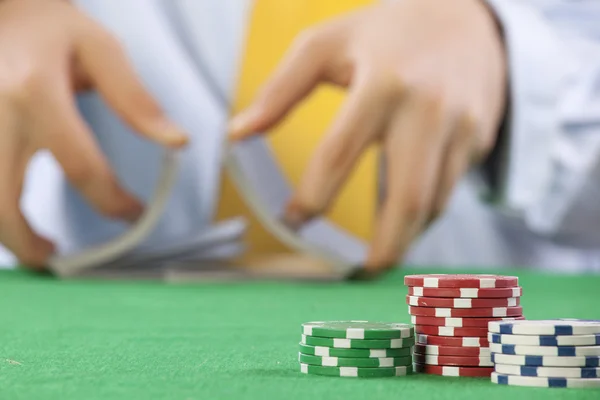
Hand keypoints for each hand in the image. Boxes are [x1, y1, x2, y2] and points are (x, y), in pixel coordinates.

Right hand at [0, 0, 187, 267]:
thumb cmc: (50, 25)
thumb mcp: (99, 49)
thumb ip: (136, 99)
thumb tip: (177, 142)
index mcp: (36, 93)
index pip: (81, 166)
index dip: (112, 200)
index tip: (133, 214)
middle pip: (3, 200)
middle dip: (26, 242)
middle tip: (55, 258)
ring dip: (4, 233)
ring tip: (36, 247)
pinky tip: (11, 215)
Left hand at [228, 0, 506, 273]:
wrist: (465, 16)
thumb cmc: (384, 33)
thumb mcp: (327, 44)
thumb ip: (280, 89)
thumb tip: (236, 133)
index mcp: (381, 83)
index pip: (340, 153)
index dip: (313, 197)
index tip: (294, 219)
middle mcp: (426, 107)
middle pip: (407, 196)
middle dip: (384, 244)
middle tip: (361, 270)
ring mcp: (461, 125)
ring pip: (435, 201)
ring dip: (406, 234)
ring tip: (381, 251)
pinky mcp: (480, 137)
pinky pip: (452, 189)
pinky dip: (425, 212)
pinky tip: (405, 217)